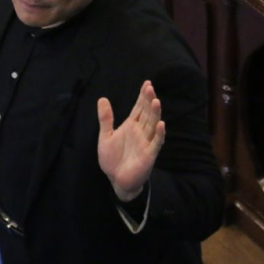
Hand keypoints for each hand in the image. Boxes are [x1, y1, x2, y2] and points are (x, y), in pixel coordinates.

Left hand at [97, 80, 164, 201]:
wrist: (116, 179)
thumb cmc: (112, 159)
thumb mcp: (105, 136)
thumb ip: (105, 119)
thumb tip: (102, 98)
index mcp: (131, 126)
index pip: (138, 108)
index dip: (142, 96)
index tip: (147, 83)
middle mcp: (140, 132)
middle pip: (146, 113)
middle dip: (148, 101)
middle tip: (150, 88)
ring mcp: (146, 142)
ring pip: (152, 125)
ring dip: (155, 114)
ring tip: (156, 101)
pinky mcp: (149, 154)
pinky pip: (156, 143)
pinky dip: (159, 134)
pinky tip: (161, 124)